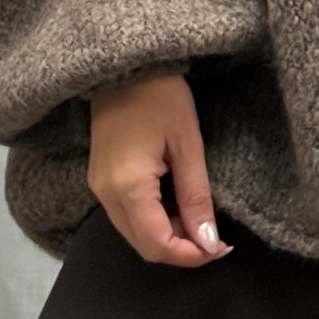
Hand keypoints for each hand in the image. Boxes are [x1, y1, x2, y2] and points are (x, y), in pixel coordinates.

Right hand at [87, 72, 233, 267]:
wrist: (126, 62)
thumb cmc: (161, 94)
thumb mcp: (188, 144)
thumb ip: (196, 197)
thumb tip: (208, 243)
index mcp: (128, 187)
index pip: (157, 246)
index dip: (191, 256)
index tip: (221, 247)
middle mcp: (105, 195)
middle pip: (143, 246)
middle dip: (180, 248)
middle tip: (213, 234)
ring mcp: (98, 187)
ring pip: (134, 233)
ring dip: (167, 234)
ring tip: (197, 214)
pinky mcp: (99, 178)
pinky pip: (126, 215)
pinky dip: (152, 218)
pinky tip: (175, 200)